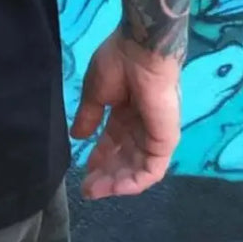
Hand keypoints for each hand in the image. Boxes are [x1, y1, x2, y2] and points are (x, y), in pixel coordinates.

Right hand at [72, 27, 181, 199]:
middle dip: (105, 175)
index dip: (98, 158)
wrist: (139, 51)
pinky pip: (152, 170)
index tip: (82, 173)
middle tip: (87, 188)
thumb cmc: (117, 63)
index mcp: (124, 112)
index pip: (112, 143)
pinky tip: (116, 188)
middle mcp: (140, 126)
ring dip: (117, 182)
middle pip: (123, 159)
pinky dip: (135, 182)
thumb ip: (89, 116)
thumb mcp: (95, 92)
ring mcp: (154, 135)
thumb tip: (77, 136)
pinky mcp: (165, 141)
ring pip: (137, 168)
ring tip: (97, 190)